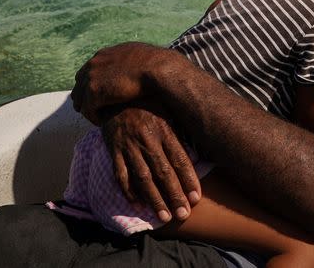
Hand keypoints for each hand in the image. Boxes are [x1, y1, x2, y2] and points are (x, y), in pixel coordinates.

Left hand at [71, 42, 167, 123]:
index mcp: (104, 54)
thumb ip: (130, 60)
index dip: (91, 84)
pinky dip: (93, 117)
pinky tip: (102, 123)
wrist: (157, 68)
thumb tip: (138, 64)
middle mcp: (94, 64)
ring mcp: (92, 78)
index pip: (88, 71)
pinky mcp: (94, 93)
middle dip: (85, 97)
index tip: (99, 95)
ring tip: (98, 118)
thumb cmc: (156, 63)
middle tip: (94, 109)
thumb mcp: (139, 55)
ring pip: (80, 99)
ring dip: (88, 109)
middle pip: (79, 85)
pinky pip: (87, 110)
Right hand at [101, 105, 201, 222]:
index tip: (196, 197)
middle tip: (183, 214)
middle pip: (163, 172)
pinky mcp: (114, 151)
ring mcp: (129, 147)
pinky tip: (138, 205)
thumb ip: (181, 131)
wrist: (116, 96)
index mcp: (164, 130)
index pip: (179, 159)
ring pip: (143, 178)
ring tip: (165, 217)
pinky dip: (129, 192)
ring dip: (154, 199)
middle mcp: (147, 140)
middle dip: (174, 195)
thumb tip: (199, 152)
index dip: (189, 179)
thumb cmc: (149, 105)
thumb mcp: (169, 112)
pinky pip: (121, 175)